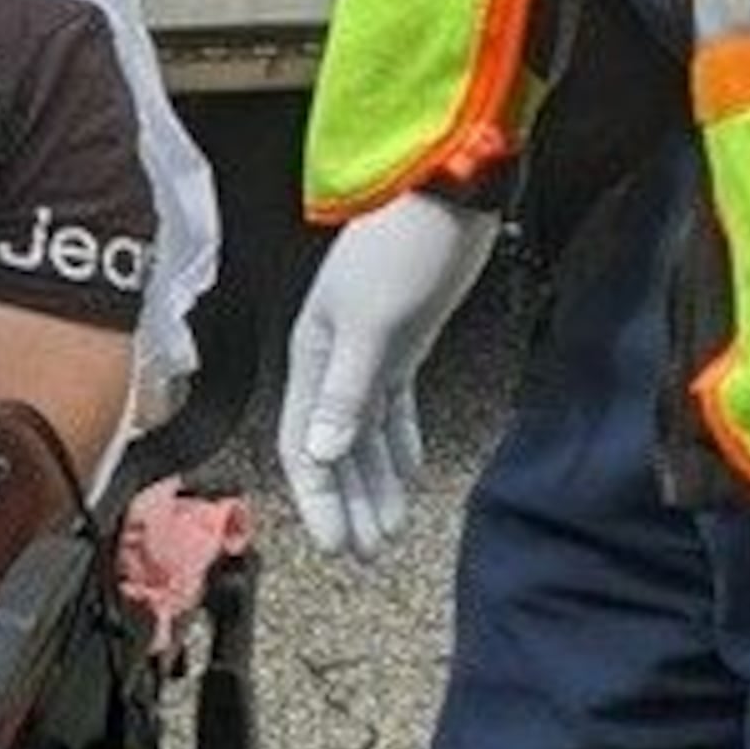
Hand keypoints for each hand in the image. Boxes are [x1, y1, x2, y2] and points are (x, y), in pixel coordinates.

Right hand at [279, 189, 495, 556]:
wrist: (446, 197)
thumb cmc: (402, 247)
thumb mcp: (369, 323)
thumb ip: (344, 390)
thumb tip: (319, 451)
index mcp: (314, 357)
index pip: (303, 444)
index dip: (317, 498)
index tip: (335, 544)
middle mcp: (334, 363)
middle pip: (333, 448)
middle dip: (348, 502)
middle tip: (366, 552)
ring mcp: (370, 355)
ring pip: (366, 435)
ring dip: (375, 481)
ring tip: (390, 529)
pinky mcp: (404, 345)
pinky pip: (394, 409)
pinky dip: (400, 443)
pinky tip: (409, 472)